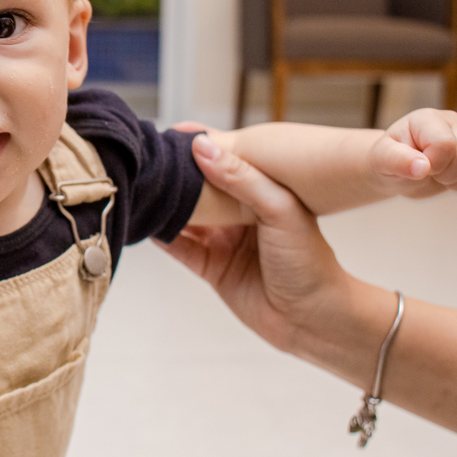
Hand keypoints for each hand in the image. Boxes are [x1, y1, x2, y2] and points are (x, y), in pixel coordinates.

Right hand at [159, 134, 348, 352]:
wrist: (314, 319)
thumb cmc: (310, 262)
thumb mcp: (279, 209)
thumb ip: (240, 178)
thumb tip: (201, 147)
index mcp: (261, 193)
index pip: (224, 165)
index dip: (200, 152)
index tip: (172, 137)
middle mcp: (240, 216)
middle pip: (201, 192)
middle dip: (177, 179)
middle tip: (149, 162)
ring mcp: (225, 242)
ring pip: (187, 220)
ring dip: (166, 207)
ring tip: (142, 190)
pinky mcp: (212, 269)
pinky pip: (181, 249)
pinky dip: (163, 237)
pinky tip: (147, 223)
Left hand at [369, 109, 456, 197]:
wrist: (397, 170)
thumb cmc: (388, 161)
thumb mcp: (382, 160)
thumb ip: (398, 161)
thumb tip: (422, 167)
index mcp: (428, 119)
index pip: (445, 143)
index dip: (434, 164)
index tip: (418, 167)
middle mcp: (454, 123)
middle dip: (446, 175)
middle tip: (429, 174)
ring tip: (440, 177)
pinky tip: (453, 181)